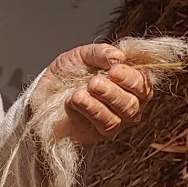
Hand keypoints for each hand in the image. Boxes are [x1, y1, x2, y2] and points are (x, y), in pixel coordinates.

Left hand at [35, 43, 152, 144]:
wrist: (45, 88)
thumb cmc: (71, 71)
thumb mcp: (84, 55)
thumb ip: (101, 53)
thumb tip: (119, 56)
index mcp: (131, 84)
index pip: (142, 85)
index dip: (131, 79)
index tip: (114, 70)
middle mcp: (128, 105)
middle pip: (132, 105)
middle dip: (112, 93)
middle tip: (94, 82)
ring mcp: (113, 121)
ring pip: (115, 119)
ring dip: (97, 105)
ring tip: (79, 94)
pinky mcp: (94, 133)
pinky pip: (95, 127)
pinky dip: (84, 112)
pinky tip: (73, 101)